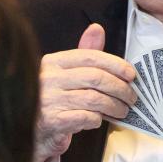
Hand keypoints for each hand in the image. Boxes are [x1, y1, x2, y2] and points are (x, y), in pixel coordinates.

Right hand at [32, 23, 135, 161]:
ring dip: (114, 106)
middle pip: (95, 78)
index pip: (89, 57)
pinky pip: (86, 117)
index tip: (131, 74)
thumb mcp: (65, 75)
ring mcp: (48, 100)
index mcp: (51, 63)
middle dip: (120, 88)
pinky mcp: (52, 122)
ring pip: (95, 99)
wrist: (31, 132)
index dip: (115, 64)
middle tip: (131, 97)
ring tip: (122, 111)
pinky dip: (98, 119)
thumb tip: (96, 29)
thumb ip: (82, 54)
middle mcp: (47, 78)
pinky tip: (98, 120)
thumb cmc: (53, 102)